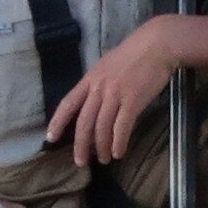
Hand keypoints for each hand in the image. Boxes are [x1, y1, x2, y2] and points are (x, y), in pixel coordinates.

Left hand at [51, 21, 183, 164]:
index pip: (68, 103)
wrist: (157, 45)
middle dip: (81, 145)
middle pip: (84, 122)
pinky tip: (119, 153)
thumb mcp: (108, 65)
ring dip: (102, 147)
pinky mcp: (132, 100)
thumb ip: (100, 83)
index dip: (58, 122)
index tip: (50, 137)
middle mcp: (99, 88)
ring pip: (102, 128)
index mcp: (90, 79)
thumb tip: (96, 102)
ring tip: (105, 159)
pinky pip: (122, 127)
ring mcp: (115, 94)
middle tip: (81, 162)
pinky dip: (119, 143)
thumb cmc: (135, 54)